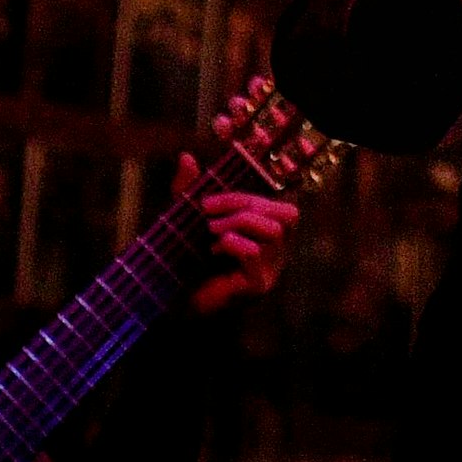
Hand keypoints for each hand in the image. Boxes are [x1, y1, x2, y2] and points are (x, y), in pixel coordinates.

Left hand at [175, 153, 296, 314]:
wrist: (174, 304)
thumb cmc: (186, 262)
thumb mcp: (187, 218)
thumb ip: (189, 189)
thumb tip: (186, 157)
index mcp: (268, 236)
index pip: (282, 205)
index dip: (250, 193)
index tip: (210, 199)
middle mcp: (277, 253)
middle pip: (286, 214)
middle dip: (245, 204)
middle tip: (209, 212)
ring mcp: (271, 271)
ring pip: (273, 231)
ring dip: (238, 222)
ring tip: (211, 231)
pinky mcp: (258, 286)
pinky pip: (254, 252)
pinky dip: (232, 243)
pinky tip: (213, 250)